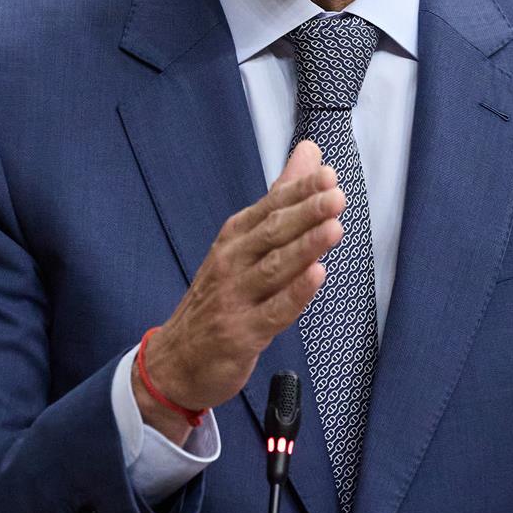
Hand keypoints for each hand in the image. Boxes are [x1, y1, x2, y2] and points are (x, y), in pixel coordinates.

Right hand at [134, 141, 342, 441]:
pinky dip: (295, 293)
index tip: (327, 175)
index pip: (270, 207)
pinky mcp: (242, 334)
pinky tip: (316, 277)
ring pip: (274, 268)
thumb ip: (280, 199)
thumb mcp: (243, 243)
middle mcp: (232, 262)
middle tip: (335, 196)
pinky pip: (273, 311)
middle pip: (271, 233)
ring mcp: (235, 298)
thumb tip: (309, 153)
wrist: (177, 360)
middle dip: (305, 213)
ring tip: (333, 228)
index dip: (298, 191)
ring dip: (305, 247)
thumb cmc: (220, 295)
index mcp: (234, 238)